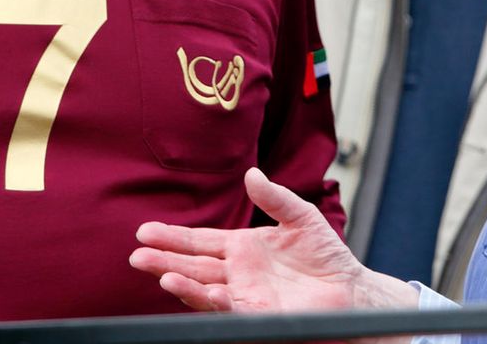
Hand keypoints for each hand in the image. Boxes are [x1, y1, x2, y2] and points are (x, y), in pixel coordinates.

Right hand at [130, 167, 415, 312]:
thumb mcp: (301, 216)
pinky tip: (189, 287)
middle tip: (136, 253)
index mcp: (243, 247)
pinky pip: (225, 306)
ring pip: (201, 287)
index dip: (173, 236)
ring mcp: (243, 294)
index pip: (200, 241)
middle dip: (163, 259)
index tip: (146, 231)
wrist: (350, 290)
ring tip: (155, 270)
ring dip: (178, 279)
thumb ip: (275, 197)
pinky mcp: (255, 313)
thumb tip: (251, 174)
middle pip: (192, 265)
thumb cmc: (327, 256)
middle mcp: (237, 272)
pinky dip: (205, 298)